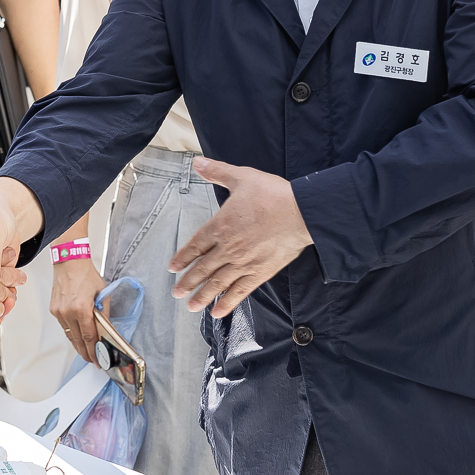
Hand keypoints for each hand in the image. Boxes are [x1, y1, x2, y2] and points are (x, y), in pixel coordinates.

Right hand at [49, 249, 104, 362]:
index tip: (98, 359)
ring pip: (70, 335)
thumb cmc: (85, 274)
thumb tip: (106, 328)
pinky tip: (77, 338)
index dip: (94, 350)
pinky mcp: (54, 310)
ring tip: (86, 352)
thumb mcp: (102, 293)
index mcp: (81, 308)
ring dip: (78, 345)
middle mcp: (68, 312)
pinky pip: (64, 327)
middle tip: (92, 361)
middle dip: (86, 353)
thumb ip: (103, 312)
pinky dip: (71, 334)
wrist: (69, 262)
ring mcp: (59, 312)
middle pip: (78, 340)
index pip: (89, 336)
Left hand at [171, 158, 312, 316]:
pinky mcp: (260, 273)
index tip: (173, 268)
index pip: (196, 245)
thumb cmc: (272, 194)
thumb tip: (198, 162)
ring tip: (190, 306)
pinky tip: (217, 312)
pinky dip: (227, 303)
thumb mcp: (242, 177)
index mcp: (220, 226)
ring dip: (202, 296)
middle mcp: (228, 248)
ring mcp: (243, 263)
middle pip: (203, 268)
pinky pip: (240, 291)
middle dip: (188, 281)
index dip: (183, 257)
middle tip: (176, 292)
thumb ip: (217, 171)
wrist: (300, 213)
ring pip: (217, 284)